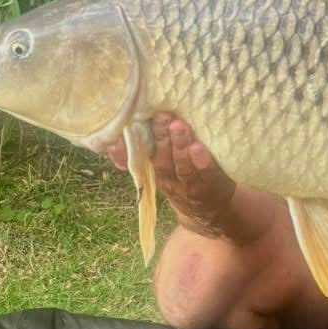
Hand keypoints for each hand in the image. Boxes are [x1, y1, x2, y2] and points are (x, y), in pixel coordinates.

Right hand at [106, 114, 237, 236]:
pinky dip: (202, 161)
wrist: (210, 211)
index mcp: (154, 175)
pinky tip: (199, 147)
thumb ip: (146, 151)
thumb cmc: (181, 181)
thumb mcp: (161, 170)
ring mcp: (190, 184)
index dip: (121, 155)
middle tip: (160, 117)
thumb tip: (122, 131)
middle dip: (160, 138)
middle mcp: (170, 181)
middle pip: (162, 161)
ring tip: (178, 125)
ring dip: (179, 145)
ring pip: (182, 166)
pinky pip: (207, 173)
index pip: (135, 164)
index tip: (115, 138)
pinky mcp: (212, 184)